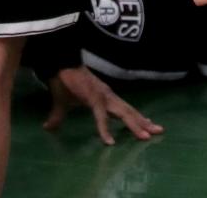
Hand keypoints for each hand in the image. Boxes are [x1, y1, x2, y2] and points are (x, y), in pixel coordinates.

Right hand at [44, 66, 163, 144]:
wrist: (59, 65)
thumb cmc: (64, 82)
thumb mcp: (62, 104)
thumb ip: (59, 116)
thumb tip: (47, 127)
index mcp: (105, 98)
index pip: (125, 110)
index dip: (137, 118)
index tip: (149, 126)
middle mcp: (108, 97)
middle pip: (130, 112)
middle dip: (144, 123)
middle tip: (159, 132)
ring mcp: (102, 97)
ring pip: (123, 114)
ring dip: (135, 125)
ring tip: (145, 137)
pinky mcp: (93, 98)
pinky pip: (100, 116)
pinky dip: (105, 129)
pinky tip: (109, 142)